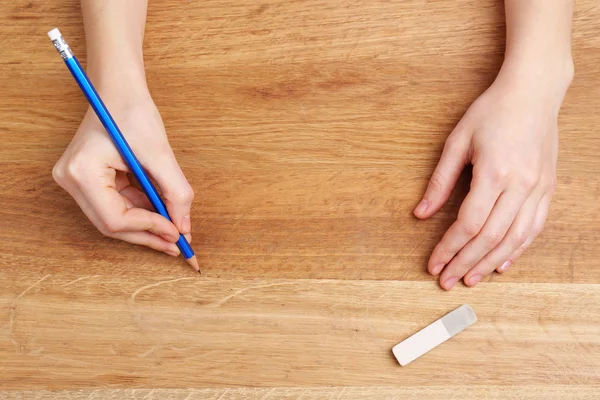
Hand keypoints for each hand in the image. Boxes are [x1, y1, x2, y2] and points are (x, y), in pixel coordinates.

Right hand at [52, 86, 193, 256]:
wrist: (118, 89)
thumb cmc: (134, 111)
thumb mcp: (160, 153)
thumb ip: (174, 192)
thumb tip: (184, 227)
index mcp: (82, 171)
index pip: (114, 218)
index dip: (148, 229)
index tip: (176, 232)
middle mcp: (72, 180)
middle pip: (111, 224)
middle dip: (148, 234)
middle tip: (178, 244)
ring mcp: (77, 181)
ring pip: (115, 218)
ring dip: (147, 226)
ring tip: (175, 231)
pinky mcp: (88, 181)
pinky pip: (117, 205)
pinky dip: (141, 212)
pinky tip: (162, 214)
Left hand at [414, 62, 572, 289]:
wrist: (533, 93)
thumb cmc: (492, 112)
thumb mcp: (457, 142)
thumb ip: (439, 181)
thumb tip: (420, 213)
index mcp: (494, 172)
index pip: (468, 224)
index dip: (448, 248)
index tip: (433, 263)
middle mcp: (520, 185)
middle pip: (490, 237)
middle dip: (465, 263)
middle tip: (447, 280)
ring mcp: (538, 189)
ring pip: (515, 239)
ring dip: (490, 263)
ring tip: (471, 278)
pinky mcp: (548, 189)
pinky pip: (534, 228)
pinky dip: (517, 250)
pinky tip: (501, 263)